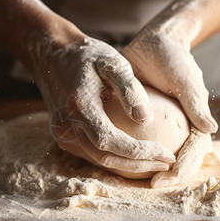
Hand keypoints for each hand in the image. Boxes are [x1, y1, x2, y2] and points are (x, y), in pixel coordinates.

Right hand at [27, 22, 174, 174]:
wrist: (53, 54)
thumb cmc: (88, 56)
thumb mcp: (113, 62)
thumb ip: (130, 88)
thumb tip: (145, 119)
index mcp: (80, 106)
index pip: (112, 141)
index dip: (141, 153)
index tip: (167, 154)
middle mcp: (67, 124)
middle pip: (105, 158)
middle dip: (139, 165)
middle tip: (167, 164)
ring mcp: (61, 132)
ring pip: (97, 160)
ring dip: (127, 166)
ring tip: (155, 162)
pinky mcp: (62, 134)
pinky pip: (89, 153)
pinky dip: (113, 158)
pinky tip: (132, 155)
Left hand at [122, 17, 217, 186]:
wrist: (153, 43)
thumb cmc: (173, 58)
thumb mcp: (186, 79)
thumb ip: (196, 103)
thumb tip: (210, 129)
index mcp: (195, 121)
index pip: (195, 149)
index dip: (186, 165)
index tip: (171, 174)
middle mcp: (178, 127)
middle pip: (179, 158)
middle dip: (169, 175)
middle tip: (154, 183)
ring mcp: (159, 126)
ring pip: (157, 154)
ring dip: (149, 168)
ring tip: (135, 178)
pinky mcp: (140, 121)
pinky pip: (136, 140)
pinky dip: (130, 151)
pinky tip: (116, 156)